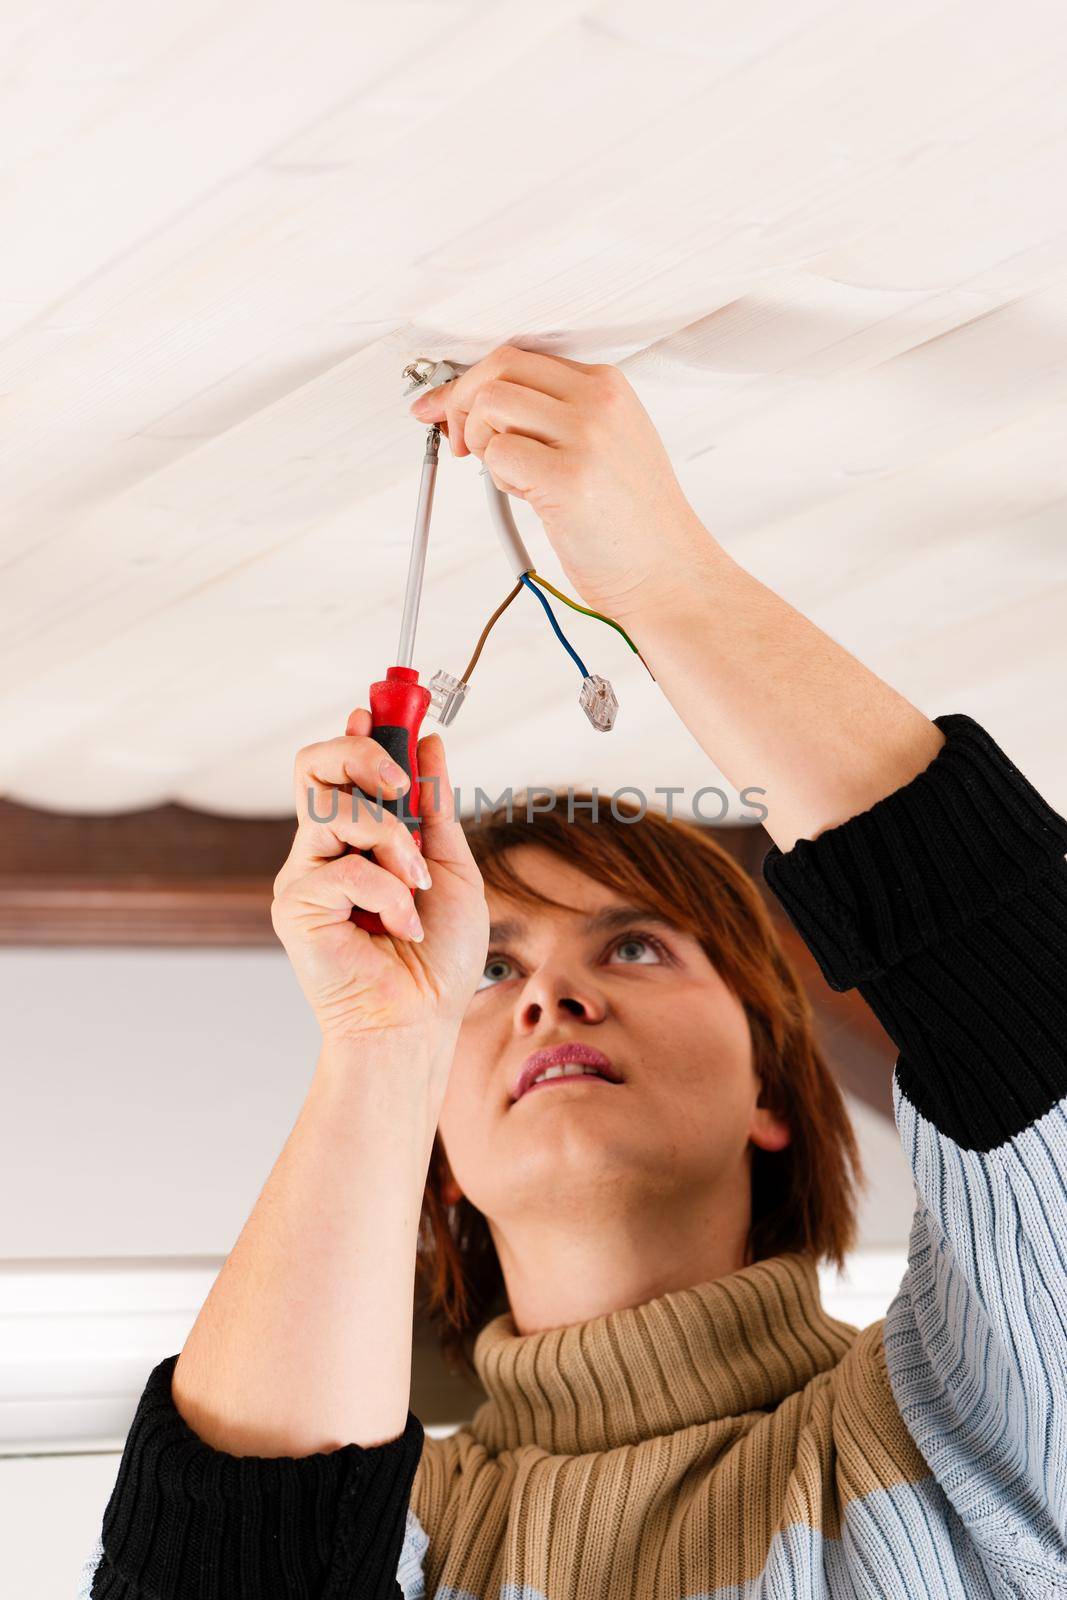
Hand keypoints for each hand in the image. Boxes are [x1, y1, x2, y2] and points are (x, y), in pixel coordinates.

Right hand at [271, 710, 488, 1041]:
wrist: (420, 1021)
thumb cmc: (437, 957)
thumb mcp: (451, 868)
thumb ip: (436, 808)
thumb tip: (432, 742)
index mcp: (357, 837)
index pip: (338, 766)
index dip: (356, 732)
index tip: (380, 711)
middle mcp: (322, 850)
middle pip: (312, 766)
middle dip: (360, 755)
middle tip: (401, 782)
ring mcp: (303, 876)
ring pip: (332, 809)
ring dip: (391, 839)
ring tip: (415, 884)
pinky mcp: (294, 907)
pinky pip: (342, 869)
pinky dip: (386, 893)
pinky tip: (400, 925)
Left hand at [409, 343, 710, 622]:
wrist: (669, 573)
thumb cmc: (633, 521)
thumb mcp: (608, 445)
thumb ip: (554, 417)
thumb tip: (476, 404)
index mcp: (608, 385)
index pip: (518, 358)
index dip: (471, 383)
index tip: (445, 408)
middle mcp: (598, 401)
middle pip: (498, 369)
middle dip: (461, 403)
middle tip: (459, 443)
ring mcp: (585, 437)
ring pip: (490, 406)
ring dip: (480, 442)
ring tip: (512, 476)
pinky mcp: (567, 479)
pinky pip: (498, 455)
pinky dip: (497, 477)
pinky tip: (527, 495)